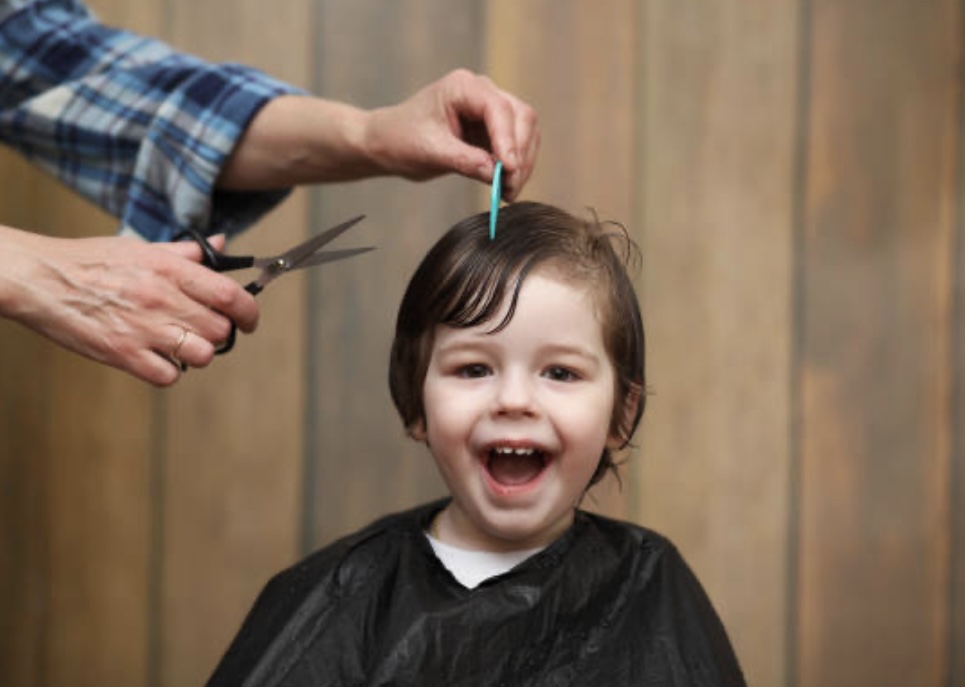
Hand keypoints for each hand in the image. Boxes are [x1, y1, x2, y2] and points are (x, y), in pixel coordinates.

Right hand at [0, 227, 258, 386]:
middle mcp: (162, 299)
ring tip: (179, 344)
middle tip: (202, 329)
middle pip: (220, 330)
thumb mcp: (141, 247)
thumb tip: (221, 245)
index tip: (249, 320)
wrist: (40, 279)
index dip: (249, 312)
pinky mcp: (124, 354)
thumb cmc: (89, 261)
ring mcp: (144, 329)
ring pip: (202, 355)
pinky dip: (168, 371)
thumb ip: (185, 253)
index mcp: (170, 269)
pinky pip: (169, 376)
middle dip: (218, 333)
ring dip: (197, 353)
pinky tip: (155, 357)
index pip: (230, 295)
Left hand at [364, 69, 539, 200]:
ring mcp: (489, 111)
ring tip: (507, 191)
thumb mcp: (430, 152)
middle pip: (521, 117)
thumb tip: (497, 174)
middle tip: (510, 187)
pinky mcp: (492, 131)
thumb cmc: (401, 138)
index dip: (509, 140)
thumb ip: (464, 161)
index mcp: (463, 87)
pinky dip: (515, 167)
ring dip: (522, 163)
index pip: (498, 109)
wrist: (387, 143)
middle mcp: (481, 93)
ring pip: (524, 132)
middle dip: (520, 154)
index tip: (509, 170)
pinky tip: (505, 188)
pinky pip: (515, 147)